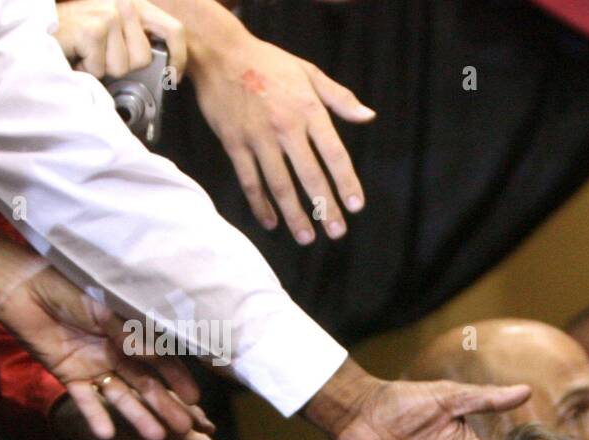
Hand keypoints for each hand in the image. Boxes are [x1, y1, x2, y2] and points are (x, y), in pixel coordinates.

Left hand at [0, 233, 203, 439]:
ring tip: (155, 437)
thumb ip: (130, 333)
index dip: (178, 379)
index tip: (194, 400)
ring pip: (122, 396)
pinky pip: (86, 400)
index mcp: (131, 333)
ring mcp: (97, 367)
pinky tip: (107, 435)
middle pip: (146, 385)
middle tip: (182, 428)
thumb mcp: (105, 308)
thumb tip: (158, 356)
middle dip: (164, 406)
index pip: (162, 360)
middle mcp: (119, 353)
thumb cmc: (67, 288)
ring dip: (137, 416)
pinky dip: (95, 417)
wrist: (21, 289)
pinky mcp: (71, 377)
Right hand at [53, 0, 187, 79]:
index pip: (173, 30)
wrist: (40, 30)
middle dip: (125, 67)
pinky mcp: (93, 29)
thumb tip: (168, 68)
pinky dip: (89, 69)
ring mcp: (108, 14)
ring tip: (88, 54)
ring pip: (124, 66)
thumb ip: (141, 40)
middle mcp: (123, 3)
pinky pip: (103, 67)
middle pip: (145, 57)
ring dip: (104, 68)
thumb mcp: (116, 33)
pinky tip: (78, 55)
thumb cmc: (78, 35)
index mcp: (135, 3)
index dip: (177, 58)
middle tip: (103, 57)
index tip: (172, 76)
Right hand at [190, 26, 374, 242]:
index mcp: (309, 111)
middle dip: (325, 208)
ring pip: (280, 184)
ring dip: (294, 215)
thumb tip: (369, 116)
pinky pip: (249, 180)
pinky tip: (271, 222)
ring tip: (307, 238)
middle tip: (337, 232)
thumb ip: (341, 98)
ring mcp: (258, 138)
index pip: (334, 154)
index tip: (356, 207)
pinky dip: (259, 204)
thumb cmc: (269, 63)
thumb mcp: (309, 72)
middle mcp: (286, 127)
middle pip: (310, 176)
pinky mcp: (234, 143)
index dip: (346, 182)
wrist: (219, 52)